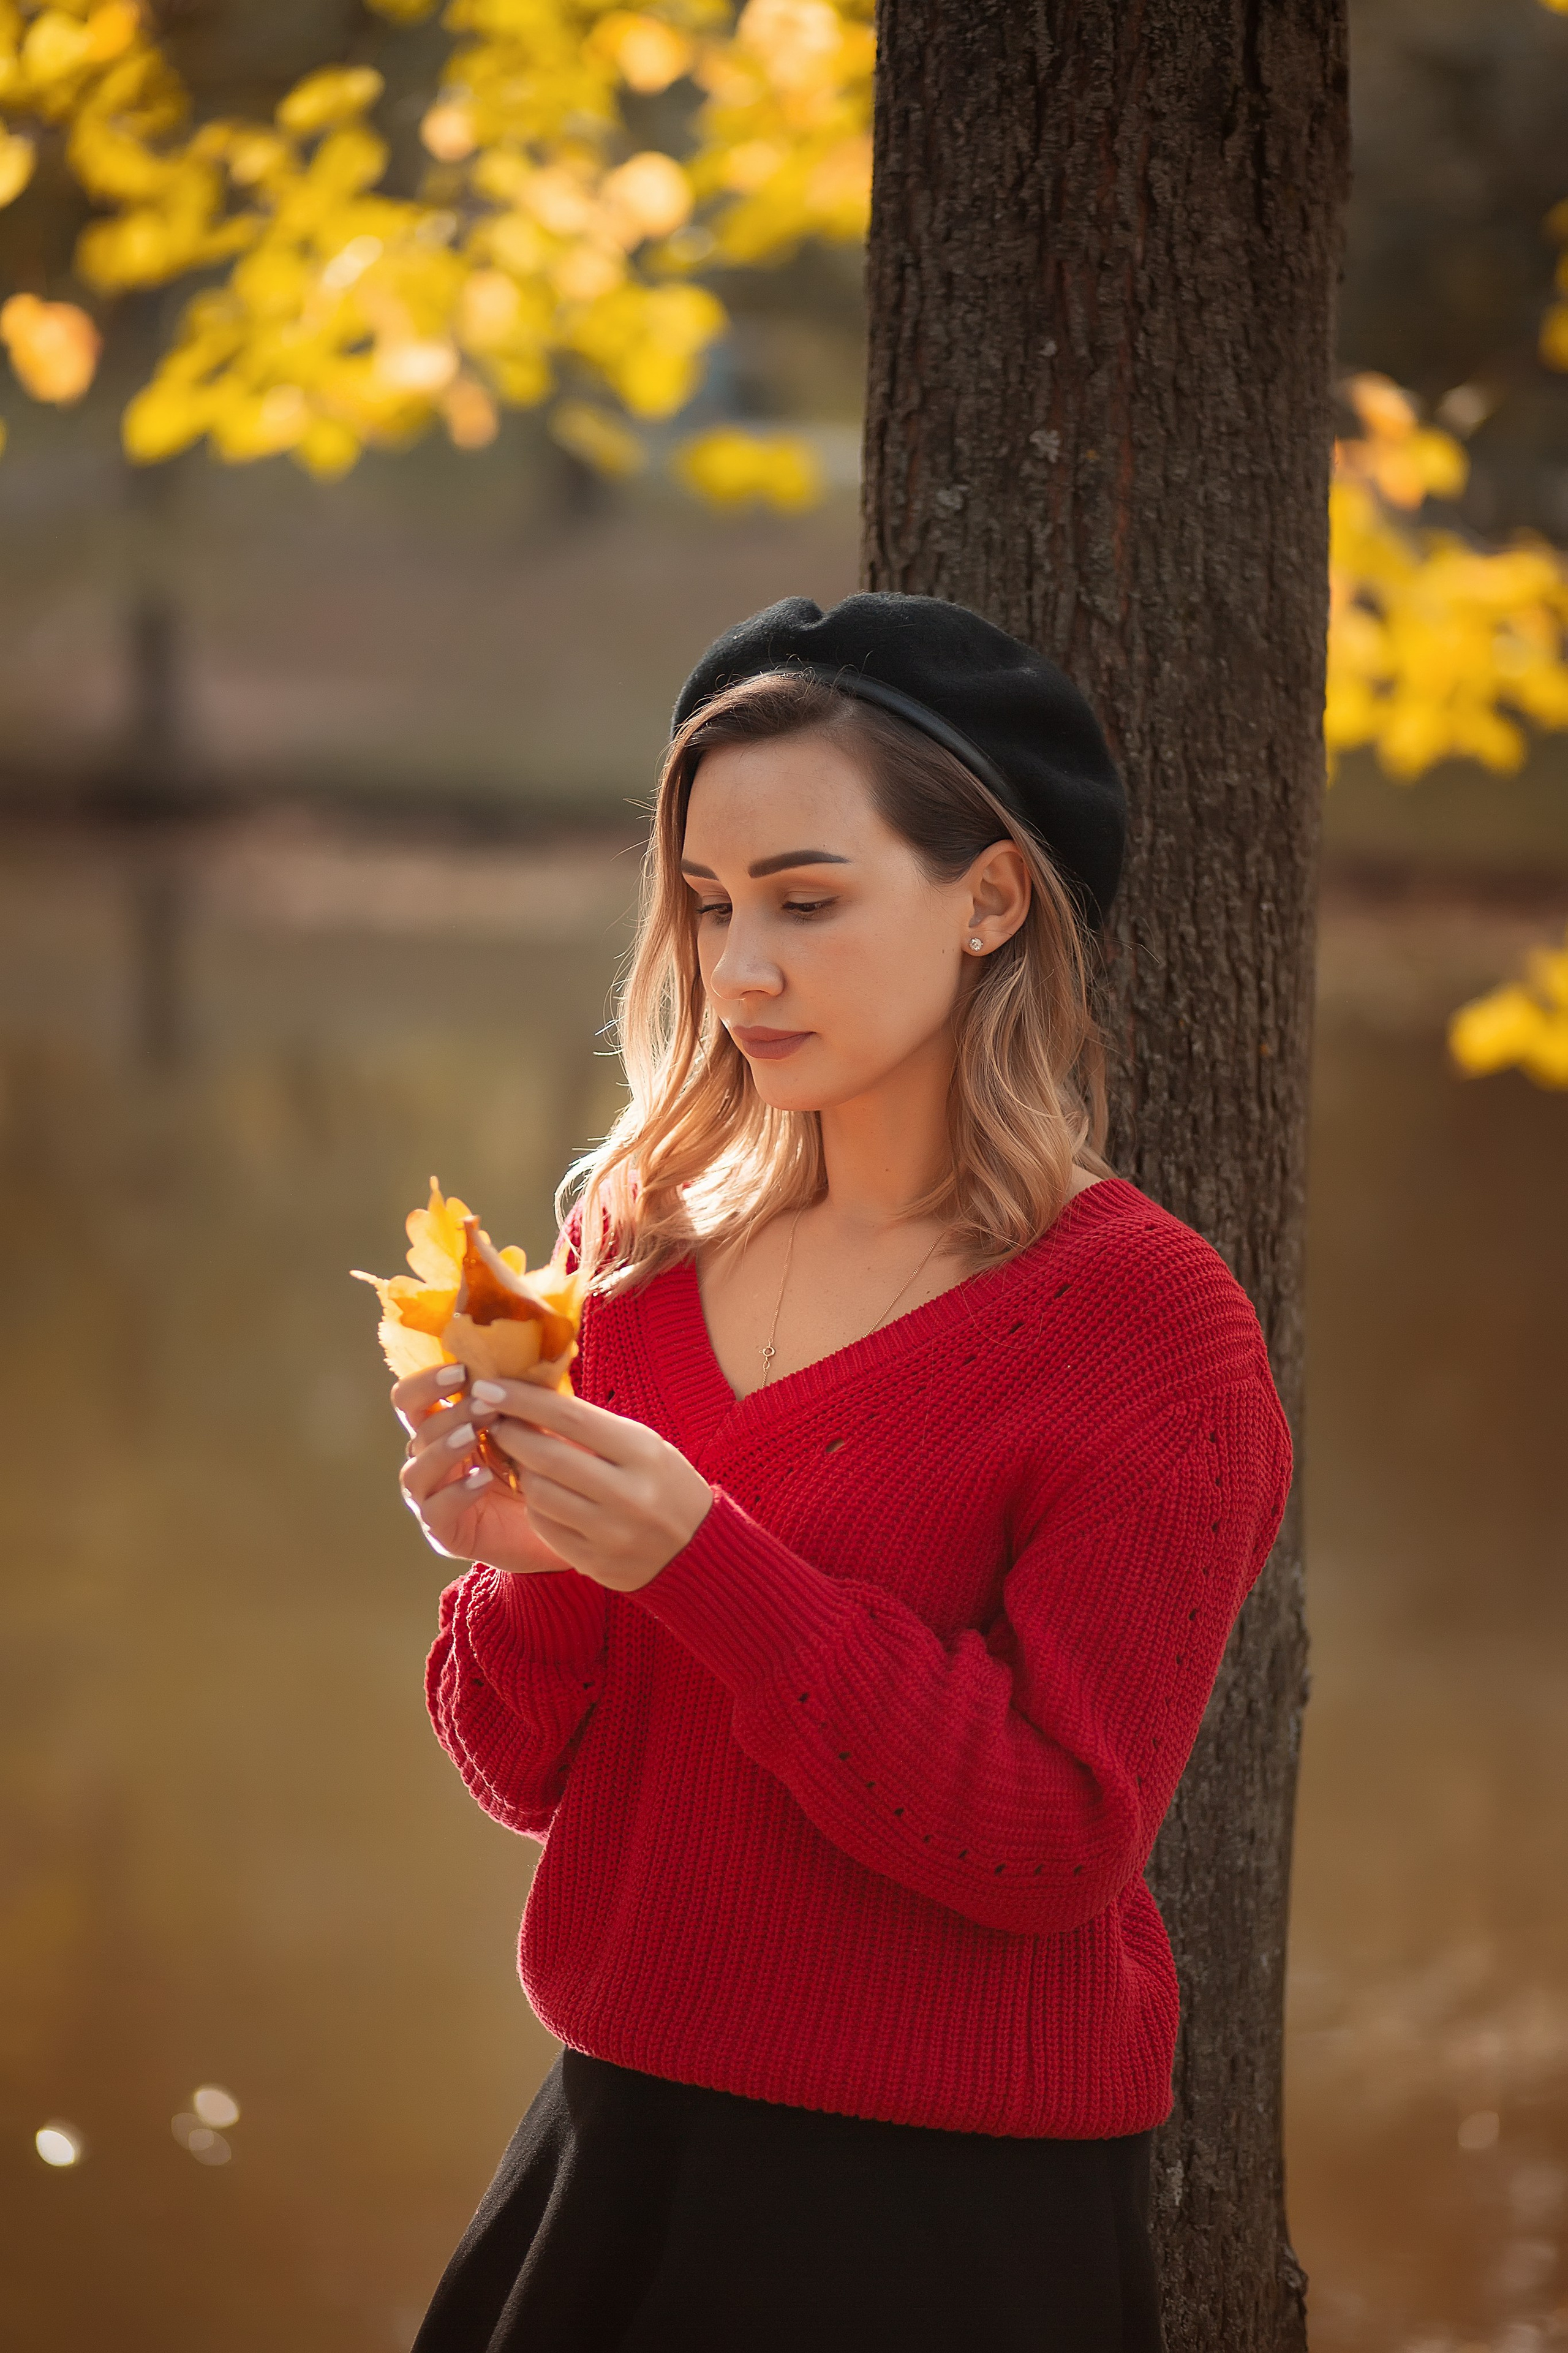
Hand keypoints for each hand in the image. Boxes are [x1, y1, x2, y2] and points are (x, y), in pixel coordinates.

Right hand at [392, 1362, 576, 1575]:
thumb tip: (526, 1354)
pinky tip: (482, 1479)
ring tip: (472, 1437)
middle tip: (483, 1404)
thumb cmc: (546, 1468)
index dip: (427, 1382)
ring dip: (443, 1448)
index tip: (461, 1371)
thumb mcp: (536, 1426)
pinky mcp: (443, 1531)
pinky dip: (456, 1491)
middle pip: (416, 1429)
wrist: (564, 1526)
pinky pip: (435, 1509)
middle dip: (449, 1413)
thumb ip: (523, 1397)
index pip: (413, 1399)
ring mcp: (432, 1497)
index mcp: (444, 1428)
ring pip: (416, 1469)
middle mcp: (430, 1460)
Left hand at [465, 1375, 712, 1593]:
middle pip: (548, 1457)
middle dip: (509, 1434)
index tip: (489, 1387)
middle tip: (492, 1421)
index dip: (523, 1400)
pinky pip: (544, 1527)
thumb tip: (531, 1400)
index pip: (571, 1418)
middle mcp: (629, 1493)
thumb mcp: (643, 1447)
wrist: (699, 1551)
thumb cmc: (665, 1485)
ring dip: (520, 1472)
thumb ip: (594, 1428)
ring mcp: (611, 1532)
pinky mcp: (595, 1562)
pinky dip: (534, 1506)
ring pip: (539, 1494)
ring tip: (521, 1461)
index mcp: (643, 1453)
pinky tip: (540, 1495)